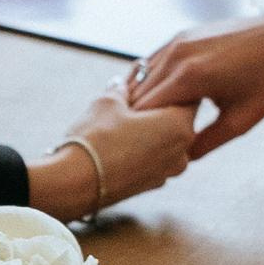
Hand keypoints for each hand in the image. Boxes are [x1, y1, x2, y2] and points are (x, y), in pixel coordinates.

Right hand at [27, 85, 198, 220]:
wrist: (74, 184)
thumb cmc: (95, 140)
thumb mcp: (108, 101)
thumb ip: (123, 89)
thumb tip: (122, 83)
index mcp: (180, 125)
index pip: (189, 95)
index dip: (169, 83)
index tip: (149, 79)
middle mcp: (182, 151)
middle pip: (178, 119)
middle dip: (158, 106)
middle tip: (133, 96)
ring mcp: (167, 172)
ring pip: (166, 140)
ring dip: (150, 128)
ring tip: (121, 119)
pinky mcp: (150, 185)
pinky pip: (154, 158)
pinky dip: (142, 147)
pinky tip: (119, 140)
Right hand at [127, 0, 263, 155]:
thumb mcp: (242, 120)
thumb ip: (207, 142)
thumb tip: (183, 156)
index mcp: (190, 76)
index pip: (145, 110)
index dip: (142, 132)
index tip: (144, 149)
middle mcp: (178, 54)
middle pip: (138, 93)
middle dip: (139, 118)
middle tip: (145, 141)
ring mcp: (180, 39)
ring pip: (143, 75)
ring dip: (144, 98)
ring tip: (153, 123)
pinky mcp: (185, 33)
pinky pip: (156, 60)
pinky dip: (153, 80)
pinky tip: (165, 98)